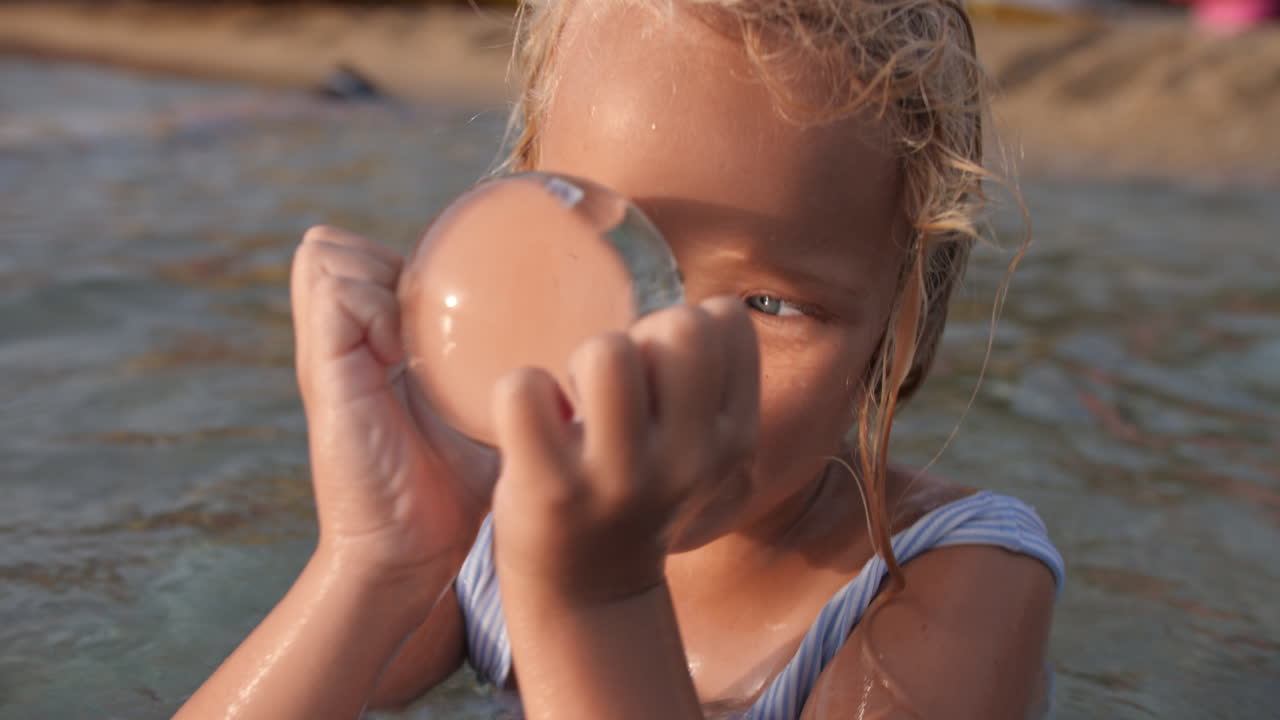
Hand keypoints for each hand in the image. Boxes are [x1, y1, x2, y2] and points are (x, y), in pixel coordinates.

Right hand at [291, 226, 495, 588]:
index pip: (370, 261)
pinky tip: (408, 346)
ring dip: (380, 270)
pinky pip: (336, 293)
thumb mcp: (482, 418)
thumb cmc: (453, 499)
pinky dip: (376, 302)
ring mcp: (328, 355)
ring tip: (426, 324)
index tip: (474, 291)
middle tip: (449, 301)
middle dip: (390, 256)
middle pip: (338, 248)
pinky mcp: (324, 372)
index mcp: (375, 348)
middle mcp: (344, 343)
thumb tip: (573, 351)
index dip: (413, 260)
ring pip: (328, 255)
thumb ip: (502, 379)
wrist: (407, 556)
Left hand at [488, 297, 759, 603]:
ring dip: (582, 362)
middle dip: (638, 336)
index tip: (662, 375)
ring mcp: (620, 477)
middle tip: (615, 386)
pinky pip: (524, 388)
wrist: (589, 590)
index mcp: (732, 439)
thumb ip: (705, 380)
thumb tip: (688, 305)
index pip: (726, 318)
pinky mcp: (552, 489)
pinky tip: (533, 426)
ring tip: (577, 404)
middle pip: (680, 325)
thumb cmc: (637, 490)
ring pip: (606, 351)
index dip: (683, 326)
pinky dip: (519, 392)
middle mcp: (689, 459)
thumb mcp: (700, 448)